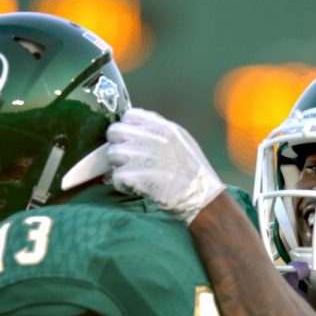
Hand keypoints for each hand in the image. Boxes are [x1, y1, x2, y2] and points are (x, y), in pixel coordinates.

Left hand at [106, 108, 223, 224]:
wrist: (203, 199)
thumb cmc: (194, 173)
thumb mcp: (182, 141)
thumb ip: (159, 132)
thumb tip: (134, 129)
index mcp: (165, 128)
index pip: (129, 116)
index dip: (126, 129)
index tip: (130, 141)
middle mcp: (154, 138)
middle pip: (115, 132)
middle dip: (118, 146)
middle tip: (126, 160)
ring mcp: (145, 157)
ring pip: (113, 154)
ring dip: (118, 166)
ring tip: (131, 175)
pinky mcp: (139, 177)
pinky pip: (116, 176)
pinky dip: (122, 184)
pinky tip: (133, 187)